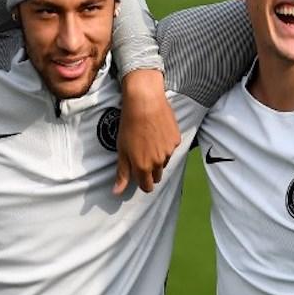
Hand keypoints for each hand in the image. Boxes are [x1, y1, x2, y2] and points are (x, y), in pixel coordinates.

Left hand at [114, 69, 180, 193]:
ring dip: (158, 157)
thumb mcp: (121, 150)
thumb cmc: (129, 124)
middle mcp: (158, 162)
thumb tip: (117, 192)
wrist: (144, 102)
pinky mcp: (176, 139)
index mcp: (143, 167)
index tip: (138, 175)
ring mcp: (169, 151)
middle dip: (150, 170)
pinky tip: (157, 132)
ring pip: (164, 161)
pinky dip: (165, 144)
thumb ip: (122, 173)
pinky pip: (171, 148)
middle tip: (142, 155)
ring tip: (148, 140)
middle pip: (157, 175)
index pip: (147, 187)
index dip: (142, 183)